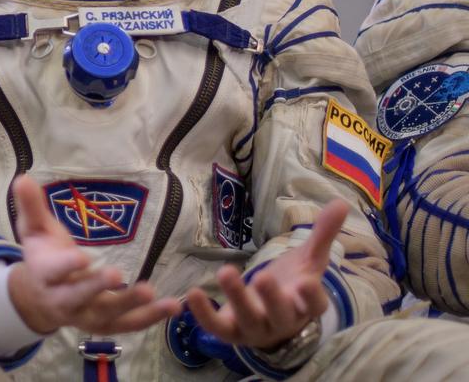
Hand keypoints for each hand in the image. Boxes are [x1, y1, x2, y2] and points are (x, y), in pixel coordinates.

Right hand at [6, 176, 180, 334]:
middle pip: (79, 297)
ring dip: (130, 305)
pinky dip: (149, 318)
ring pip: (107, 315)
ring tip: (151, 292)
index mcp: (44, 275)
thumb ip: (31, 206)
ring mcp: (85, 315)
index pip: (52, 271)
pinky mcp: (105, 324)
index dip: (66, 266)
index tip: (81, 257)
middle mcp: (62, 300)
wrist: (38, 299)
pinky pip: (128, 324)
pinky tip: (173, 306)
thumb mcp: (34, 231)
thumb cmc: (42, 257)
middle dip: (96, 287)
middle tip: (116, 273)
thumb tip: (23, 177)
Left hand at [185, 199, 348, 348]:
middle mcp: (283, 322)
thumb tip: (341, 203)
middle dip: (272, 298)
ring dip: (237, 298)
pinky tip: (192, 294)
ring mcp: (257, 330)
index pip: (314, 305)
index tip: (306, 282)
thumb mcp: (308, 259)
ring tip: (226, 271)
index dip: (311, 297)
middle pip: (280, 314)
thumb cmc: (293, 285)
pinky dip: (204, 314)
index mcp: (305, 305)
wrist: (271, 318)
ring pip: (249, 320)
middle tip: (262, 276)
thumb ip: (322, 234)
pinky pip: (217, 328)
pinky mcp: (232, 333)